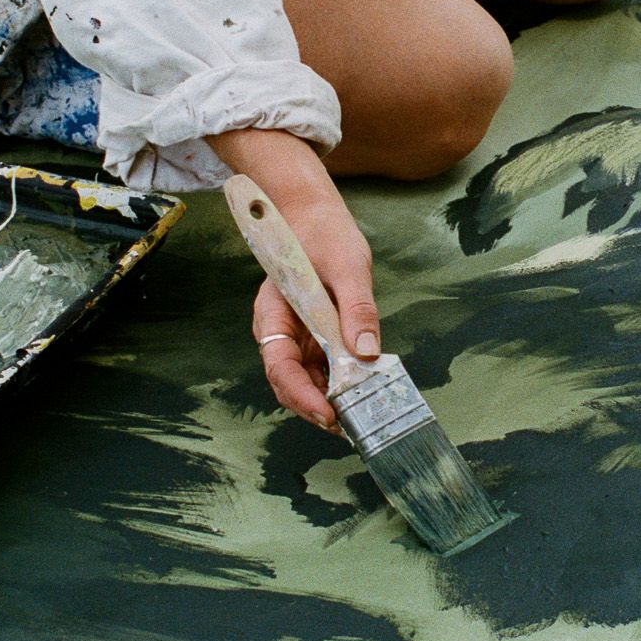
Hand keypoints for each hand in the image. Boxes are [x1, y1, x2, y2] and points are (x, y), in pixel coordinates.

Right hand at [210, 128, 377, 434]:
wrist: (315, 214)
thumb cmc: (324, 234)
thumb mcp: (349, 265)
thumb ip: (357, 308)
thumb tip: (367, 353)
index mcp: (274, 313)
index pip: (279, 365)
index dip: (300, 394)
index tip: (327, 412)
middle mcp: (280, 331)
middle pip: (290, 382)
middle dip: (316, 407)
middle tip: (351, 426)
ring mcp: (296, 336)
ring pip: (305, 381)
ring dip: (329, 401)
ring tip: (360, 417)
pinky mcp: (313, 336)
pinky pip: (322, 368)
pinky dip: (339, 384)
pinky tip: (362, 393)